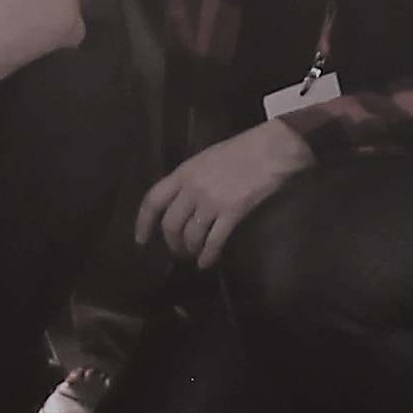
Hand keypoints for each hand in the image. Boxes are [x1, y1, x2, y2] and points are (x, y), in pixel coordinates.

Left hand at [136, 119, 317, 268]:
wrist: (272, 149)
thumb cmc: (242, 150)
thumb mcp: (206, 159)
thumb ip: (191, 179)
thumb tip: (183, 199)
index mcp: (183, 173)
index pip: (153, 200)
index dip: (143, 222)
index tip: (141, 240)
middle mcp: (192, 189)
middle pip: (170, 224)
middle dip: (171, 242)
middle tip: (177, 251)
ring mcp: (211, 201)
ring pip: (191, 235)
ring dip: (190, 249)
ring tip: (193, 255)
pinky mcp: (232, 213)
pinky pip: (214, 241)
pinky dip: (208, 255)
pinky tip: (207, 263)